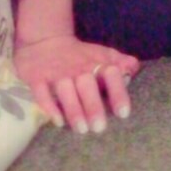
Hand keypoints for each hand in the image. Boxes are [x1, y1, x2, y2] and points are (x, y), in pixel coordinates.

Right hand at [15, 34, 140, 132]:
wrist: (45, 40)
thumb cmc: (79, 55)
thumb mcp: (102, 54)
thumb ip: (120, 62)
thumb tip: (134, 68)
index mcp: (96, 62)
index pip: (110, 74)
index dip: (118, 92)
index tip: (123, 113)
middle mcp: (77, 67)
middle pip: (86, 85)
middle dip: (93, 106)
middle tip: (100, 128)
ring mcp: (56, 72)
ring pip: (64, 90)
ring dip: (73, 109)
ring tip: (82, 129)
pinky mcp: (36, 77)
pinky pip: (41, 92)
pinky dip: (49, 106)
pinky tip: (58, 121)